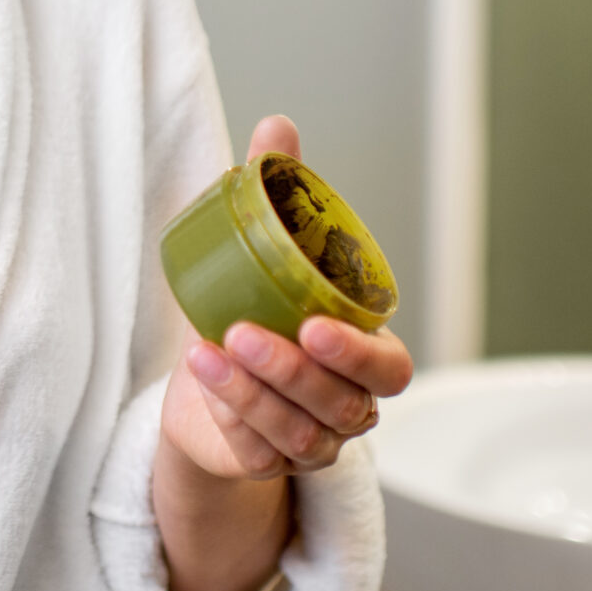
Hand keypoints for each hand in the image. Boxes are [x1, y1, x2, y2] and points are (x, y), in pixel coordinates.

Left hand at [160, 115, 413, 482]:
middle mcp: (348, 406)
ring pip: (300, 435)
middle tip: (245, 333)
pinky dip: (229, 416)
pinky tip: (202, 378)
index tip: (314, 325)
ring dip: (252, 394)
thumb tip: (277, 126)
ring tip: (207, 351)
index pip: (389, 369)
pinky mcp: (265, 464)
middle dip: (293, 372)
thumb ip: (276, 194)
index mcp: (364, 354)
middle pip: (343, 405)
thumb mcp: (263, 251)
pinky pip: (256, 454)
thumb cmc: (255, 308)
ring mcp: (312, 444)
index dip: (358, 353)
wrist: (206, 380)